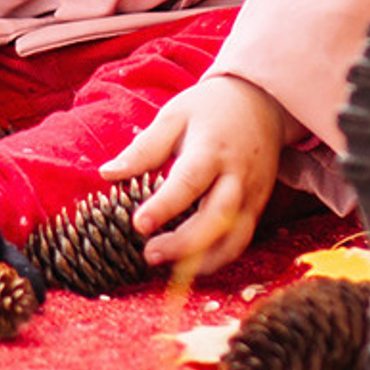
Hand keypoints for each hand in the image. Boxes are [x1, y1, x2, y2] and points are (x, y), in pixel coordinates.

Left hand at [99, 74, 288, 279]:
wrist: (262, 103)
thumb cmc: (210, 108)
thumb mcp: (174, 116)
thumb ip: (144, 148)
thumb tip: (107, 173)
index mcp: (211, 148)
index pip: (189, 181)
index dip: (164, 206)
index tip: (138, 225)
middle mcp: (237, 175)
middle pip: (217, 218)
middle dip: (184, 243)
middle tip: (148, 253)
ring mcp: (252, 194)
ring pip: (235, 238)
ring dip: (203, 261)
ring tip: (167, 266)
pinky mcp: (258, 207)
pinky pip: (241, 240)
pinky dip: (217, 258)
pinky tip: (190, 263)